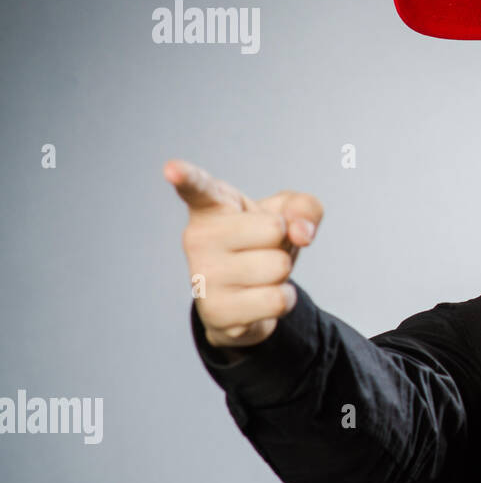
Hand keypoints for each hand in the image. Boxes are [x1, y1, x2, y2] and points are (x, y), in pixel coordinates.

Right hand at [165, 159, 322, 348]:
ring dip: (281, 274)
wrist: (248, 293)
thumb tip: (301, 233)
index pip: (198, 187)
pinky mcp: (216, 312)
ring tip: (259, 274)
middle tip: (261, 249)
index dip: (186, 177)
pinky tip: (259, 298)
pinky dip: (283, 300)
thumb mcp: (291, 213)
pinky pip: (277, 301)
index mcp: (212, 206)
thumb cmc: (263, 241)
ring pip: (278, 267)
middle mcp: (198, 238)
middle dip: (282, 241)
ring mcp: (203, 277)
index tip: (172, 169)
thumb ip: (305, 207)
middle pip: (275, 229)